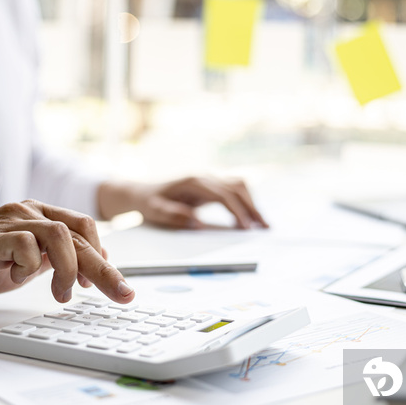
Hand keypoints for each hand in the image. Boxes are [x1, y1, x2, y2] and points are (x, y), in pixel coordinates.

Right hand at [0, 200, 134, 303]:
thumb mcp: (31, 262)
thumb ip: (59, 258)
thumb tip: (96, 264)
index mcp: (39, 213)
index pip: (84, 227)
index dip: (102, 254)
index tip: (113, 283)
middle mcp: (27, 211)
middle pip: (78, 234)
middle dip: (105, 268)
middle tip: (122, 294)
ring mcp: (9, 221)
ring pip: (59, 235)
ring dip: (69, 270)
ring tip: (62, 294)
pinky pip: (26, 245)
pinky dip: (30, 267)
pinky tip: (18, 278)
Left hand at [98, 177, 268, 229]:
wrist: (141, 192)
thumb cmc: (148, 202)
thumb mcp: (156, 211)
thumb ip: (175, 216)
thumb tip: (197, 222)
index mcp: (193, 182)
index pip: (223, 195)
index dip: (237, 211)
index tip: (246, 227)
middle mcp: (204, 176)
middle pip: (237, 188)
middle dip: (252, 208)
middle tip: (264, 227)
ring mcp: (209, 179)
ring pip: (239, 185)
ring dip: (252, 203)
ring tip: (263, 224)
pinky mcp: (211, 185)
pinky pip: (235, 189)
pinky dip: (246, 201)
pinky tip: (251, 217)